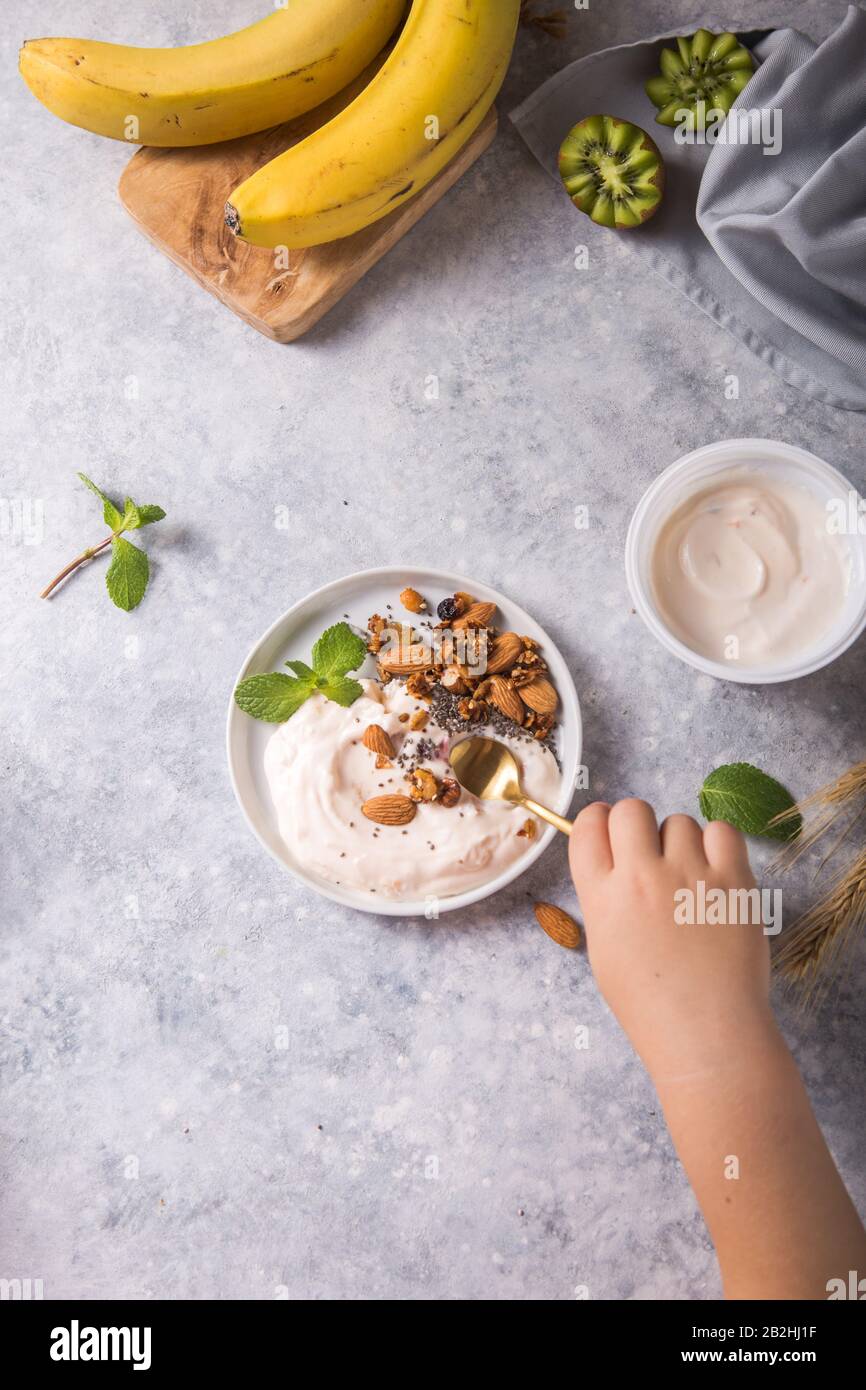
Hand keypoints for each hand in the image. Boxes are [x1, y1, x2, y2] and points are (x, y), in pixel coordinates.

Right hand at [568, 800, 773, 1082]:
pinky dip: (719, 845)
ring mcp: (688, 875)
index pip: (588, 825)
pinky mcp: (733, 880)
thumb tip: (616, 865)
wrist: (706, 1033)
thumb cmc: (651, 1004)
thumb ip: (605, 899)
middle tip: (651, 854)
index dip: (599, 822)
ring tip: (690, 881)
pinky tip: (717, 873)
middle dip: (638, 824)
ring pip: (679, 822)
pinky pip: (723, 831)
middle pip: (632, 810)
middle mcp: (641, 876)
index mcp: (601, 895)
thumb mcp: (604, 950)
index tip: (610, 832)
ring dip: (682, 843)